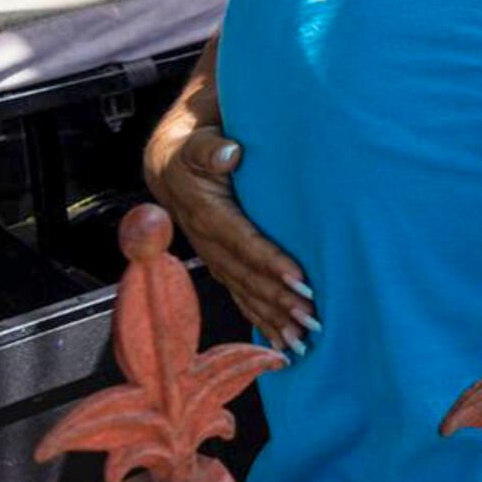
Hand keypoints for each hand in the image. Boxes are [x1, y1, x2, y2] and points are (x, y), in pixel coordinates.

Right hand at [145, 124, 316, 352]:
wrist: (170, 158)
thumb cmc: (196, 144)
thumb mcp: (199, 140)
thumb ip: (210, 148)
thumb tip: (228, 153)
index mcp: (203, 210)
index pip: (242, 240)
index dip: (269, 261)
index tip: (299, 279)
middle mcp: (205, 238)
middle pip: (245, 275)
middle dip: (278, 300)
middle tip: (311, 319)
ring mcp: (212, 254)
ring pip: (244, 291)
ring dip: (272, 317)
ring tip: (301, 341)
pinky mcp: (220, 262)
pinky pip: (240, 294)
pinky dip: (260, 319)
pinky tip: (280, 342)